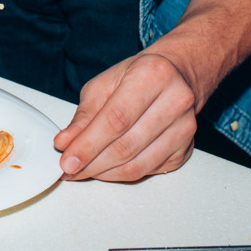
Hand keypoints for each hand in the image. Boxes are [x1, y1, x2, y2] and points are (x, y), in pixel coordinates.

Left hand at [53, 52, 196, 181]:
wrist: (173, 76)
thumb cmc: (136, 76)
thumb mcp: (103, 84)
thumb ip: (84, 115)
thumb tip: (65, 142)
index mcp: (152, 76)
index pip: (116, 119)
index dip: (89, 144)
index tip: (68, 160)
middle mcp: (175, 101)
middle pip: (126, 145)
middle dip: (92, 163)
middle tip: (70, 169)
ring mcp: (184, 128)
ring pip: (138, 165)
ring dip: (105, 173)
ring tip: (83, 170)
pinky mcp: (186, 150)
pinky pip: (148, 171)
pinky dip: (122, 174)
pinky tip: (106, 168)